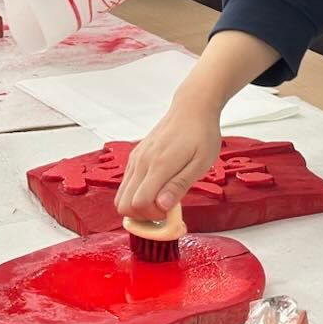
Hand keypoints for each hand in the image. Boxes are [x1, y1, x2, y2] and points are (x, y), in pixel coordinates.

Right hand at [114, 98, 222, 221]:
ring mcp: (136, 159)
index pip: (138, 203)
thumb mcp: (201, 162)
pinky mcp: (135, 156)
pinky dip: (136, 194)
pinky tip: (157, 190)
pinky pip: (126, 184)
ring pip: (121, 196)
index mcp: (159, 164)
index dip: (152, 216)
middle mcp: (142, 162)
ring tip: (163, 200)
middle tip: (165, 211)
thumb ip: (180, 185)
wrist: (192, 107)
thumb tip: (162, 206)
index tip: (171, 213)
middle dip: (142, 216)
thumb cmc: (201, 133)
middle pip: (123, 204)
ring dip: (138, 206)